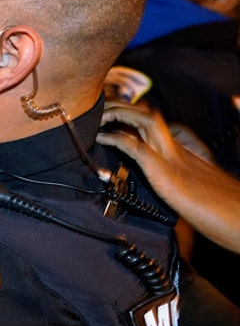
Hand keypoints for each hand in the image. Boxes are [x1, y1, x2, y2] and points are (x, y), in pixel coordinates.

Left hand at [98, 99, 239, 252]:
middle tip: (99, 111)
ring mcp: (174, 157)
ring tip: (99, 117)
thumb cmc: (220, 209)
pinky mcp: (166, 172)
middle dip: (121, 107)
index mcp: (186, 151)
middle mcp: (180, 148)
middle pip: (148, 114)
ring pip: (145, 120)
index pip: (156, 121)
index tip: (112, 114)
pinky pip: (137, 147)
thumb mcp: (192, 189)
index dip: (132, 113)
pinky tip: (102, 138)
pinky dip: (116, 139)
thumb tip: (155, 178)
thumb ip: (174, 178)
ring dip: (119, 114)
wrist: (239, 218)